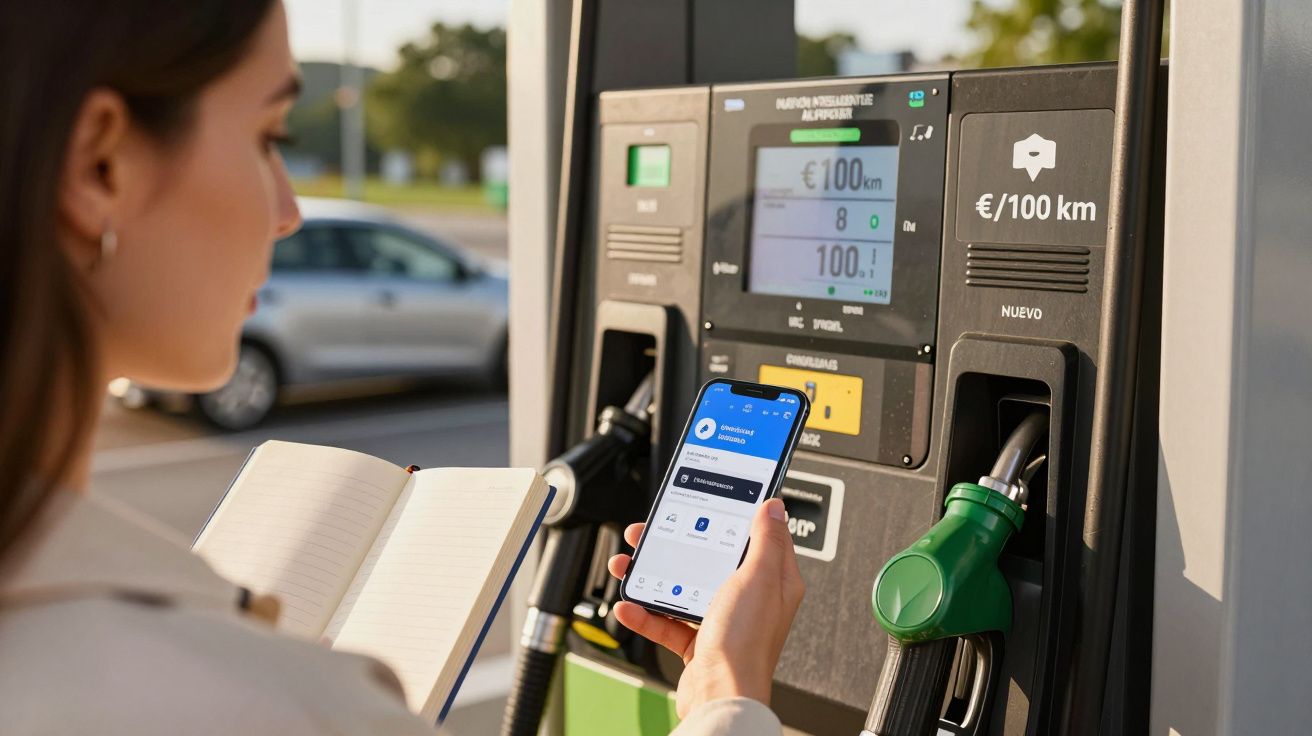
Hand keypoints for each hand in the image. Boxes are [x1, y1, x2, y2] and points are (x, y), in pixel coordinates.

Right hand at [607, 498, 804, 717]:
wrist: (721, 697)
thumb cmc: (746, 644)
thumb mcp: (757, 578)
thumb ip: (764, 540)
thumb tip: (773, 507)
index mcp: (773, 581)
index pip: (759, 537)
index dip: (736, 517)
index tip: (715, 502)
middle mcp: (750, 600)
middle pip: (711, 559)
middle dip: (677, 545)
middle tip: (650, 532)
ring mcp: (723, 621)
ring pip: (684, 588)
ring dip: (653, 576)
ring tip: (628, 565)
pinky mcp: (699, 643)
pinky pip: (669, 622)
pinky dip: (647, 613)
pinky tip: (629, 605)